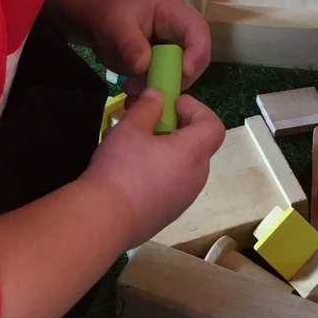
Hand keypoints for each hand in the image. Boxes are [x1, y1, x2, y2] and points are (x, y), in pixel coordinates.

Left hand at [74, 0, 210, 87]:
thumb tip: (143, 67)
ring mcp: (174, 51)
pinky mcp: (164, 66)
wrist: (95, 16)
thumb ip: (130, 44)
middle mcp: (181, 33)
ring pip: (182, 76)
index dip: (197, 54)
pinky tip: (132, 95)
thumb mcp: (116, 24)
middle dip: (177, 78)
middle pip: (196, 59)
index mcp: (176, 12)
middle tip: (152, 90)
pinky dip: (153, 93)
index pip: (198, 32)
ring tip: (133, 90)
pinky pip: (166, 83)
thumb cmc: (108, 11)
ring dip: (162, 89)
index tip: (184, 73)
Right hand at [84, 88, 225, 246]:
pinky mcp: (168, 214)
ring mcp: (184, 199)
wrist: (104, 221)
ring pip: (181, 166)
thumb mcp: (130, 128)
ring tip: (132, 147)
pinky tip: (128, 173)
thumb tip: (157, 96)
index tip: (170, 105)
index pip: (213, 125)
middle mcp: (196, 177)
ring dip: (163, 151)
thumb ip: (147, 107)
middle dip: (174, 129)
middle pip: (197, 145)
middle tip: (147, 122)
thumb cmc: (121, 168)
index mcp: (193, 153)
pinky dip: (157, 173)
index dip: (196, 110)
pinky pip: (170, 185)